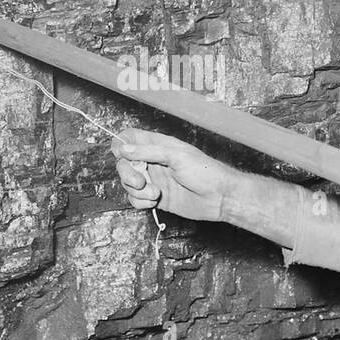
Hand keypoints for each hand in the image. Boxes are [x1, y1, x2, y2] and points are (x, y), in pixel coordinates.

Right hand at [110, 128, 236, 221]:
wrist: (220, 198)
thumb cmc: (205, 171)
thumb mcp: (176, 156)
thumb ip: (148, 152)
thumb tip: (123, 149)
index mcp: (158, 145)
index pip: (129, 138)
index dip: (120, 144)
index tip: (121, 155)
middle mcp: (152, 161)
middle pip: (124, 163)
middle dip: (127, 174)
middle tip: (140, 182)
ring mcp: (153, 180)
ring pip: (128, 184)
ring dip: (137, 191)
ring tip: (155, 194)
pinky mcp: (155, 198)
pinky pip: (136, 199)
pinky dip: (140, 202)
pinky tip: (155, 201)